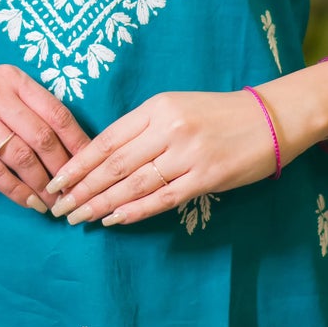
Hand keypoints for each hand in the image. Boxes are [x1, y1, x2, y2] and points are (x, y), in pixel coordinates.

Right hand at [0, 41, 90, 213]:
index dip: (79, 143)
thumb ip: (23, 106)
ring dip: (43, 185)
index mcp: (11, 78)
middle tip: (77, 193)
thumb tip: (66, 143)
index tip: (93, 167)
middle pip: (44, 137)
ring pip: (22, 156)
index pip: (58, 112)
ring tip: (55, 204)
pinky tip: (29, 202)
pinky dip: (17, 190)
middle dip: (65, 170)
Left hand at [44, 68, 327, 226]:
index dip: (78, 163)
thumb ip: (143, 128)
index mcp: (157, 106)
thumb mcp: (177, 107)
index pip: (107, 139)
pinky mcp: (208, 177)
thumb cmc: (219, 114)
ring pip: (134, 183)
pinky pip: (164, 198)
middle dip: (82, 188)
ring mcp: (189, 153)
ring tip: (78, 218)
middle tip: (57, 208)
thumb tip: (103, 158)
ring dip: (102, 204)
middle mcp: (169, 128)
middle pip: (114, 164)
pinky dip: (136, 211)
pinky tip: (114, 220)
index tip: (55, 181)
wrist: (273, 117)